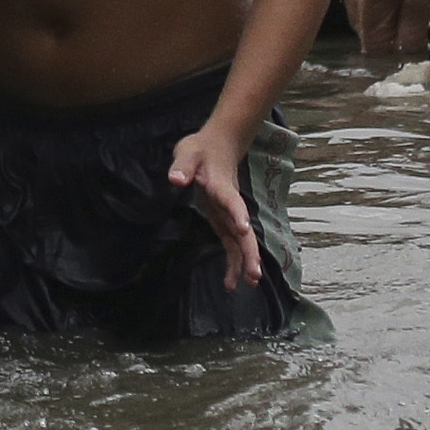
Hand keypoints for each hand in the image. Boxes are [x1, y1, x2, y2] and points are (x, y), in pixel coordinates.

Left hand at [161, 119, 266, 292]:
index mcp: (221, 186)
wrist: (218, 146)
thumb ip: (182, 166)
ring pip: (241, 240)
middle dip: (249, 251)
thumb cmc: (200, 149)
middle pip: (243, 229)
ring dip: (245, 261)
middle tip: (254, 274)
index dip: (238, 214)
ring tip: (247, 283)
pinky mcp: (224, 220)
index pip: (232, 201)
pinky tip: (232, 281)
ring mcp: (229, 214)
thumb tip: (176, 179)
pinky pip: (232, 243)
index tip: (244, 229)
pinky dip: (234, 261)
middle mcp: (230, 203)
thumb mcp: (187, 152)